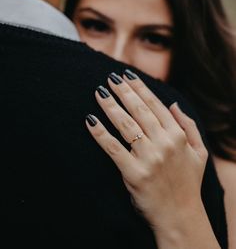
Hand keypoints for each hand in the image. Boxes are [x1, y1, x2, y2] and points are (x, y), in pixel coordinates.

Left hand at [85, 70, 207, 232]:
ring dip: (110, 106)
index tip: (127, 75)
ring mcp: (148, 158)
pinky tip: (90, 121)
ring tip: (99, 92)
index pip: (155, 104)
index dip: (140, 88)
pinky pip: (113, 148)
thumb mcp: (199, 152)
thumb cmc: (189, 183)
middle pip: (139, 110)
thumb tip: (173, 104)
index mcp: (177, 136)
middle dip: (123, 91)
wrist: (180, 216)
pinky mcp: (133, 173)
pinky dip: (100, 134)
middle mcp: (164, 143)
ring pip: (125, 125)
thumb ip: (189, 125)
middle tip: (110, 78)